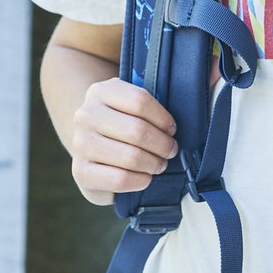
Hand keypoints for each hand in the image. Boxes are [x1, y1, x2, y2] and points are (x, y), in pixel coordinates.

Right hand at [68, 77, 177, 204]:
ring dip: (154, 164)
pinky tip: (145, 176)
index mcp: (100, 92)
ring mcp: (80, 144)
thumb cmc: (120, 126)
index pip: (139, 101)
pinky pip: (120, 179)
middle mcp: (85, 115)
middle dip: (163, 145)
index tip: (171, 129)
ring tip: (159, 164)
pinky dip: (141, 180)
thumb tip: (193, 99)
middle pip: (137, 131)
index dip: (163, 118)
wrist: (90, 149)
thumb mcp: (131, 105)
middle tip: (170, 150)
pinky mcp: (80, 172)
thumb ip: (154, 102)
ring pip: (131, 157)